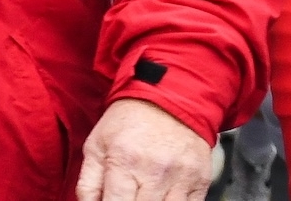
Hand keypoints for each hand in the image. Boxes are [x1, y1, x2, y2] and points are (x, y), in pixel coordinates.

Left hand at [75, 98, 211, 200]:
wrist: (169, 99)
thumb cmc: (128, 122)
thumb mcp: (96, 145)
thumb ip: (88, 182)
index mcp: (123, 161)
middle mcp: (154, 172)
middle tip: (126, 197)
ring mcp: (181, 179)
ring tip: (143, 194)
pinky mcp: (201, 182)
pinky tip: (163, 196)